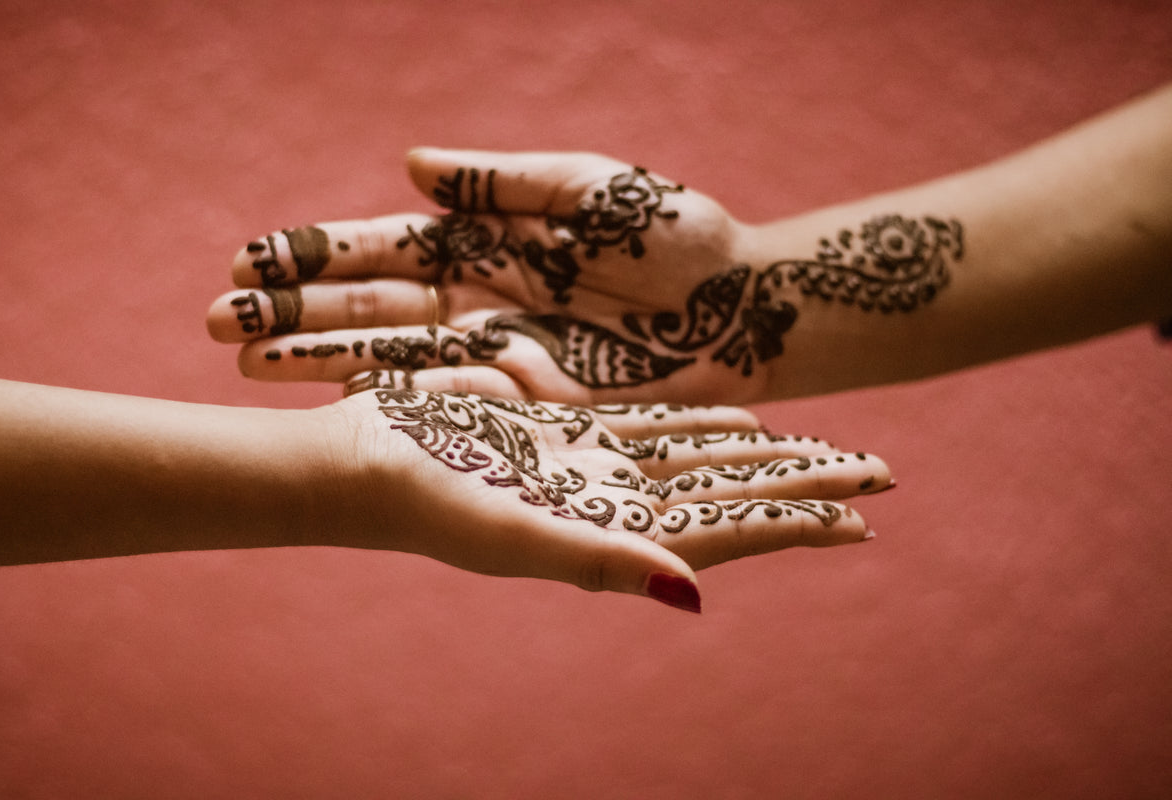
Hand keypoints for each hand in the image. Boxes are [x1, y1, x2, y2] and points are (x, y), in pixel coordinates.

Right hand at [208, 148, 793, 404]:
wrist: (743, 310)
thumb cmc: (677, 238)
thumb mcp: (591, 189)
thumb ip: (503, 181)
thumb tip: (409, 164)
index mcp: (489, 242)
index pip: (385, 247)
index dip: (319, 252)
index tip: (249, 258)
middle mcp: (478, 299)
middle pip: (370, 305)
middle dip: (294, 310)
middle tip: (214, 318)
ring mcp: (495, 353)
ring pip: (389, 353)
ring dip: (316, 357)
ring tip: (243, 361)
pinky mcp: (525, 403)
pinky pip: (441, 399)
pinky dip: (381, 399)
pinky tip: (322, 403)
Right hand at [323, 384, 890, 611]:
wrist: (364, 465)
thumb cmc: (430, 504)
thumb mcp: (515, 536)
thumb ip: (602, 561)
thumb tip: (692, 592)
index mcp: (612, 536)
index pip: (725, 531)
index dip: (792, 525)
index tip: (861, 520)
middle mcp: (615, 506)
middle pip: (733, 493)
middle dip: (804, 486)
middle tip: (880, 473)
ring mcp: (596, 468)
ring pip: (705, 459)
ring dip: (766, 457)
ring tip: (826, 452)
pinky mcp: (569, 431)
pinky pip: (654, 425)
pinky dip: (703, 422)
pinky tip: (742, 420)